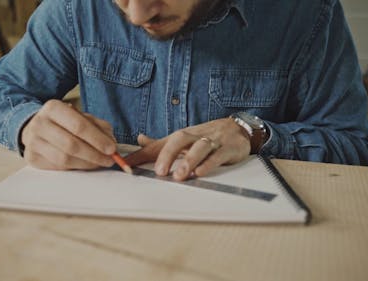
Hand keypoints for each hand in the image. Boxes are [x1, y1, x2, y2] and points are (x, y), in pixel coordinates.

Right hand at [21, 100, 116, 169]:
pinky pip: (58, 167)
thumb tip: (111, 143)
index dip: (97, 139)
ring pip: (64, 159)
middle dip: (94, 154)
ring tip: (99, 163)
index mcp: (53, 108)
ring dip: (86, 164)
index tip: (112, 149)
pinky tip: (84, 164)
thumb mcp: (80, 117)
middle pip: (71, 145)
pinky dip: (75, 167)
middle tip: (109, 160)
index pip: (79, 126)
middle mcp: (40, 123)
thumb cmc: (63, 123)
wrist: (36, 127)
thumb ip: (98, 127)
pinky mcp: (32, 157)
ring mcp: (33, 142)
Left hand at [125, 118, 250, 180]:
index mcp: (182, 136)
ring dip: (189, 160)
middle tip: (160, 171)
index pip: (159, 144)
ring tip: (179, 176)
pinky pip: (217, 155)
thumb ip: (160, 143)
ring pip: (200, 147)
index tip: (128, 164)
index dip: (143, 154)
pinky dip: (208, 164)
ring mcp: (212, 142)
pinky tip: (200, 173)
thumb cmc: (206, 136)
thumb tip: (139, 140)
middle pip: (180, 139)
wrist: (238, 129)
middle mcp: (195, 136)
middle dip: (168, 154)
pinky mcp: (228, 149)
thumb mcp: (183, 139)